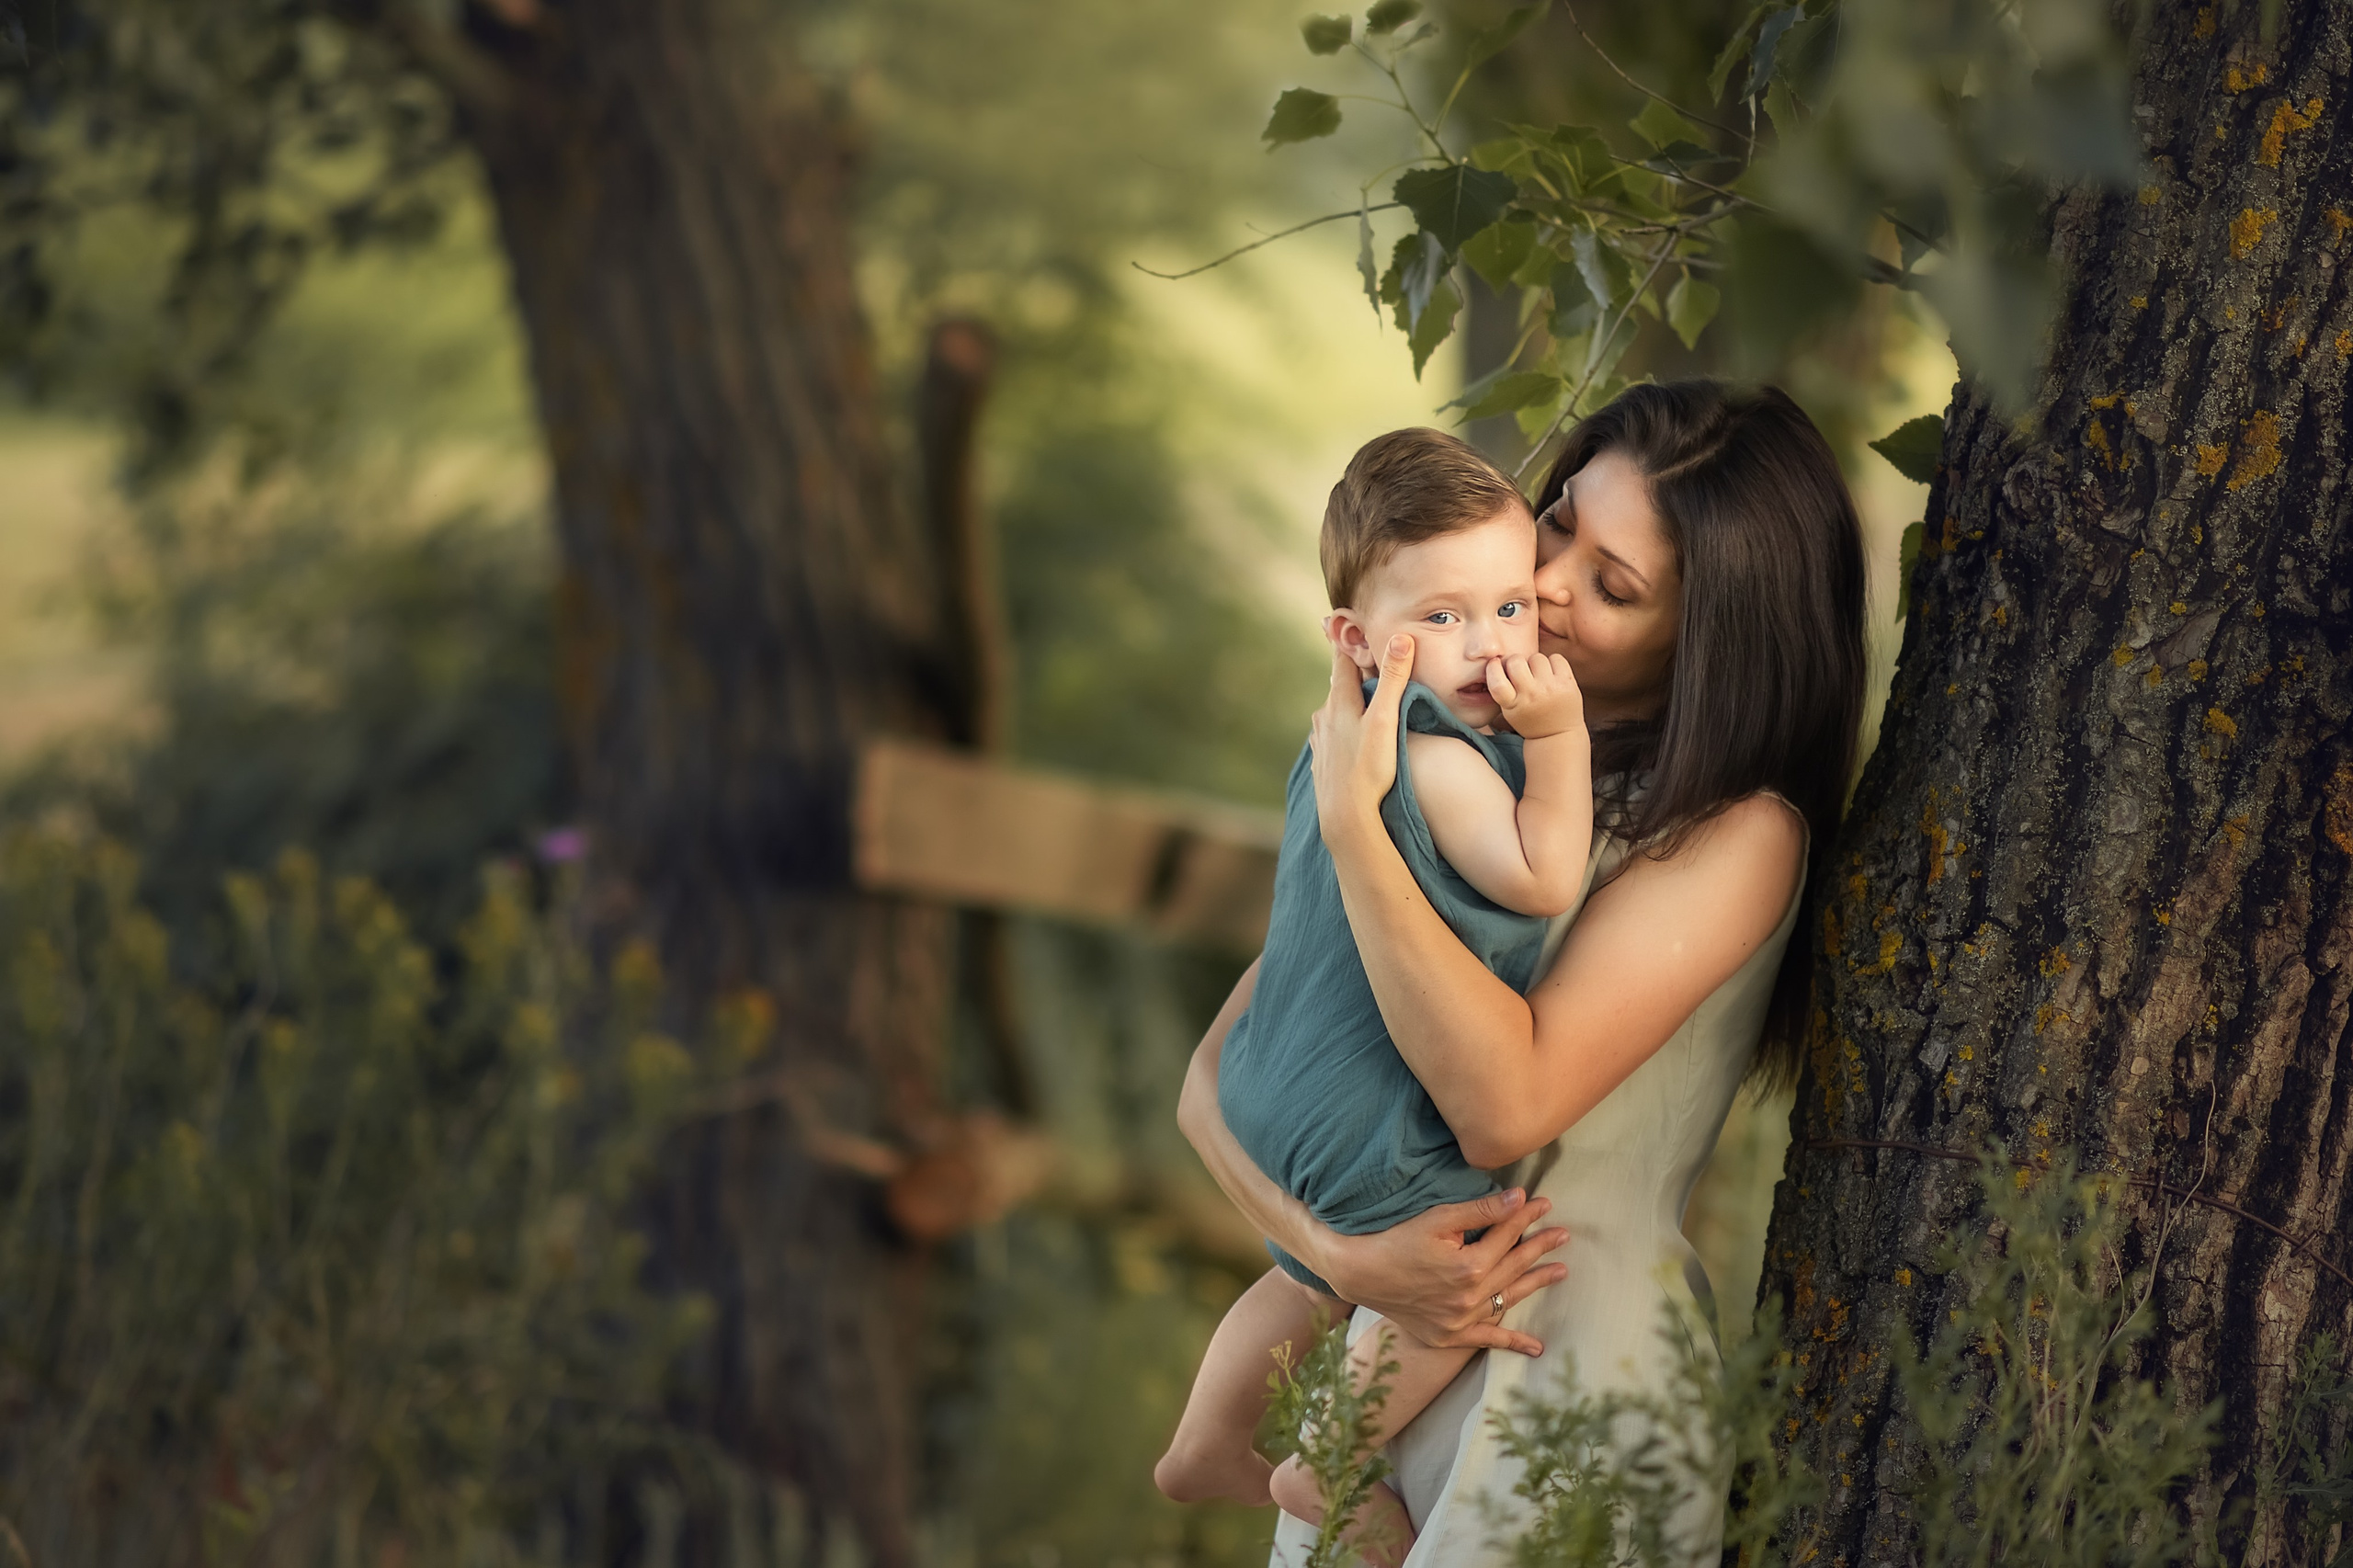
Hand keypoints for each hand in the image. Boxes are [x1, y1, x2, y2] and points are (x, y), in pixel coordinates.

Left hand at [1310, 633, 1412, 842]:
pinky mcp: (1322, 760)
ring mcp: (1320, 740)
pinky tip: (1349, 735)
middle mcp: (1324, 717)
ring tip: (1360, 696)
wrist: (1345, 815)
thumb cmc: (1368, 767)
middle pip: (1340, 687)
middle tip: (1362, 659)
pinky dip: (1342, 727)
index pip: (1343, 662)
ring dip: (1347, 702)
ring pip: (1334, 711)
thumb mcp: (1386, 720)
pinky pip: (1331, 735)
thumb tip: (1401, 638)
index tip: (1345, 622)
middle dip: (1352, 673)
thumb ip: (1394, 680)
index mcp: (1339, 701)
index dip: (1348, 642)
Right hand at [1310, 1188, 1569, 1354]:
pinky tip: (1537, 1347)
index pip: (1507, 1235)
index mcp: (1470, 1266)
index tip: (1544, 1203)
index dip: (1527, 1217)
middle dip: (1539, 1247)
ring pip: (1509, 1298)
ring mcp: (1461, 1320)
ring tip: (1561, 1271)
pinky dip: (1512, 1342)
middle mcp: (1470, 1297)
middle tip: (1562, 1234)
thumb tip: (1520, 1197)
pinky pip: (1487, 1339)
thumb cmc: (1395, 1239)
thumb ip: (1481, 1211)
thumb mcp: (1437, 1219)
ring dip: (1536, 1283)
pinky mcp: (1449, 1336)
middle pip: (1513, 1266)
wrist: (1359, 1273)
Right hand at [1487, 652, 1584, 741]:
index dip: (1493, 668)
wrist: (1558, 734)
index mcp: (1513, 704)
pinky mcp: (1568, 682)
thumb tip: (1498, 658)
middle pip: (1516, 662)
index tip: (1495, 664)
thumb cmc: (1529, 720)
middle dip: (1515, 662)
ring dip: (1535, 663)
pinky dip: (1552, 663)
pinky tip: (1551, 674)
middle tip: (1520, 671)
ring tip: (1538, 675)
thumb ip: (1502, 689)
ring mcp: (1551, 688)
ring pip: (1536, 657)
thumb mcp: (1509, 710)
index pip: (1497, 681)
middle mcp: (1532, 695)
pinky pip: (1556, 658)